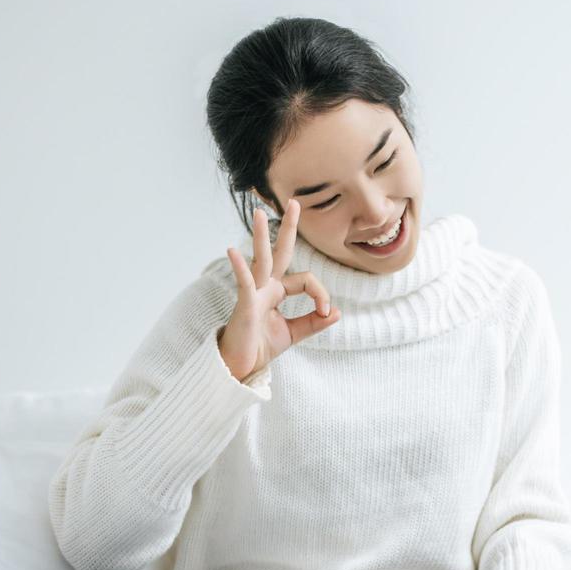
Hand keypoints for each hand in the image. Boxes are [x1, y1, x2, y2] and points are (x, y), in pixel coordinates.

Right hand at [219, 198, 340, 380]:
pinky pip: (244, 283)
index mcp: (277, 291)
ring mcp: (253, 293)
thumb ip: (314, 322)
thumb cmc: (261, 346)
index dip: (321, 293)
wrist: (240, 366)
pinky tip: (233, 251)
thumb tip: (337, 312)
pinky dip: (240, 268)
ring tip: (259, 214)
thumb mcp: (293, 333)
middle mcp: (265, 287)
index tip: (327, 312)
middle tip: (294, 202)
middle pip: (279, 252)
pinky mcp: (244, 306)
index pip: (305, 279)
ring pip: (260, 260)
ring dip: (261, 236)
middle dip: (288, 228)